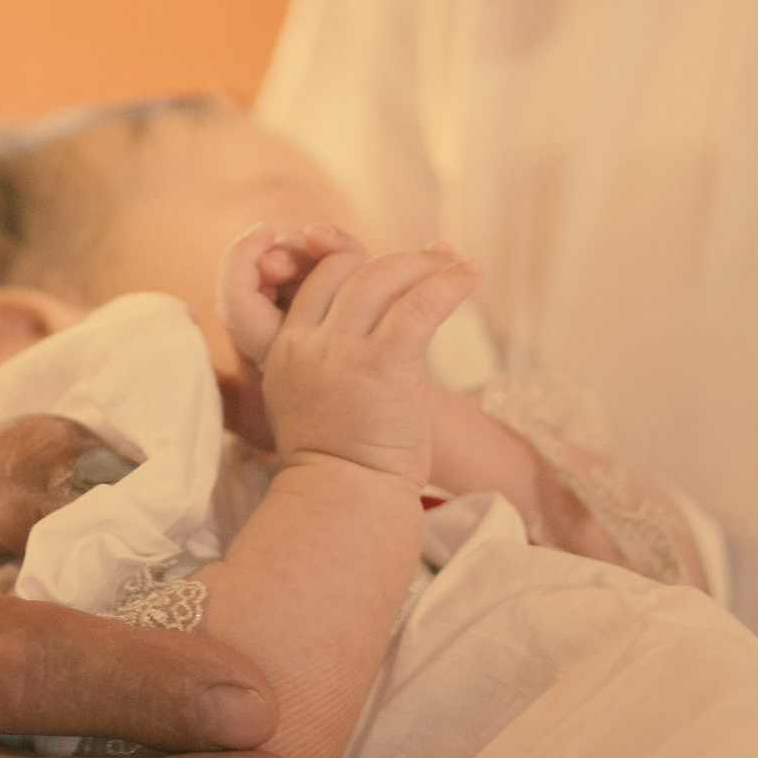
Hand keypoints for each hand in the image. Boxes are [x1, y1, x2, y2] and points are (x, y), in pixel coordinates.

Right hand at [216, 225, 478, 481]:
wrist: (344, 500)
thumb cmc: (338, 463)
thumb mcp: (308, 401)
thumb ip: (323, 361)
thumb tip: (363, 333)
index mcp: (285, 349)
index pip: (319, 279)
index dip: (355, 260)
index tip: (393, 264)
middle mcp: (308, 344)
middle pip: (349, 269)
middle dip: (396, 258)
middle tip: (436, 257)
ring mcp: (342, 352)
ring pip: (383, 278)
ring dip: (426, 264)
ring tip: (459, 265)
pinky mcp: (383, 365)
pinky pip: (419, 305)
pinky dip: (449, 283)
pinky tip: (472, 275)